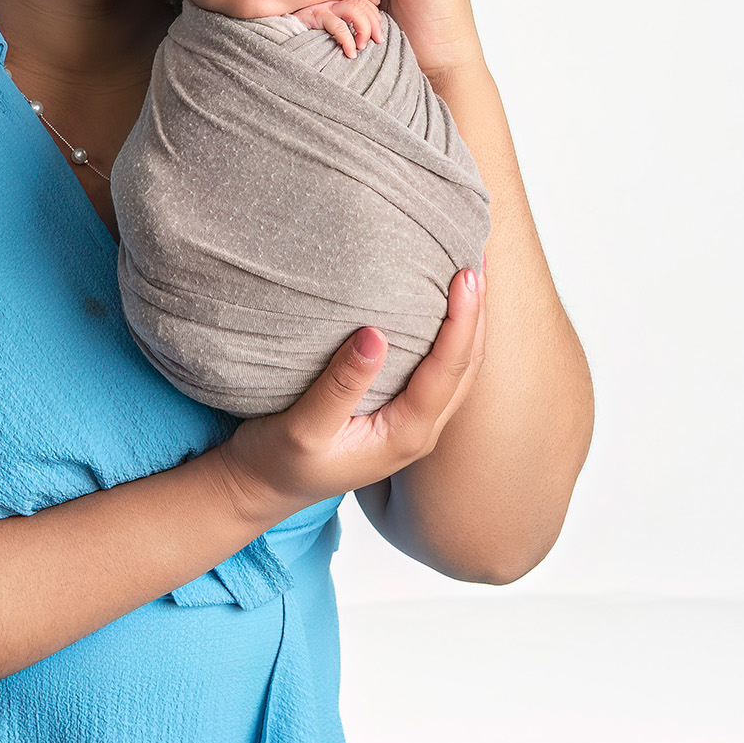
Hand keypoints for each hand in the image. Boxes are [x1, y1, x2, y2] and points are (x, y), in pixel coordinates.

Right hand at [214, 264, 486, 521]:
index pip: (447, 370)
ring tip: (471, 271)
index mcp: (404, 435)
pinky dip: (449, 335)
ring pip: (458, 368)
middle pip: (466, 365)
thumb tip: (376, 335)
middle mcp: (420, 432)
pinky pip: (439, 371)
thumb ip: (340, 386)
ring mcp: (414, 425)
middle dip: (477, 312)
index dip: (462, 321)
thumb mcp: (302, 427)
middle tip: (479, 255)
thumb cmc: (278, 460)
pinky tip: (442, 307)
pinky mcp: (400, 414)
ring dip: (468, 321)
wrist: (264, 487)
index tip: (466, 275)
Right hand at [293, 0, 383, 57]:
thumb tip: (362, 38)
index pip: (363, 2)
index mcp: (336, 0)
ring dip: (364, 29)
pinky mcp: (315, 15)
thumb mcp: (326, 26)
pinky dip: (348, 40)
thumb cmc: (303, 31)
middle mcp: (332, 0)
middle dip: (374, 24)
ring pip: (354, 11)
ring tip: (361, 46)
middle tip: (378, 41)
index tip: (378, 33)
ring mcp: (324, 6)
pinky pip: (338, 25)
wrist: (278, 30)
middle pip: (362, 5)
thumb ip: (342, 25)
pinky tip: (350, 52)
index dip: (375, 16)